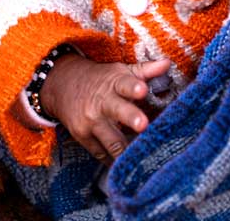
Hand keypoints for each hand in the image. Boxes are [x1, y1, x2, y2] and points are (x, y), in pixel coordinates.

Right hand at [39, 54, 170, 161]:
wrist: (60, 85)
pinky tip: (127, 167)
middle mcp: (101, 102)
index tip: (143, 90)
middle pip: (118, 111)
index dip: (133, 87)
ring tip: (142, 161)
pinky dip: (115, 161)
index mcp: (113, 83)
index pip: (124, 84)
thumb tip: (168, 63)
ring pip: (112, 141)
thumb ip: (144, 70)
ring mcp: (90, 121)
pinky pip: (102, 154)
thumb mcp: (119, 72)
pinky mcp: (82, 136)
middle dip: (131, 117)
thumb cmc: (100, 79)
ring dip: (127, 152)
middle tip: (143, 124)